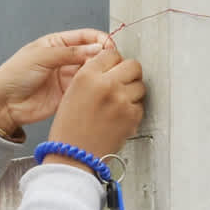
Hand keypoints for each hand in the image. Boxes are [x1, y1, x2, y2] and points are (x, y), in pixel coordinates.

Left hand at [0, 30, 111, 138]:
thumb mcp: (41, 56)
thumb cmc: (13, 76)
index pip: (84, 37)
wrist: (4, 105)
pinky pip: (87, 89)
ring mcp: (67, 77)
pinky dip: (95, 87)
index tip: (109, 46)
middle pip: (92, 53)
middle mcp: (64, 59)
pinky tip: (98, 87)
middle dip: (102, 56)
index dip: (99, 39)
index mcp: (56, 44)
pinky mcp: (69, 94)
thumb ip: (69, 52)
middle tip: (108, 62)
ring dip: (100, 72)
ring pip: (92, 71)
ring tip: (103, 74)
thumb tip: (95, 48)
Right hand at [46, 47, 145, 167]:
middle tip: (122, 82)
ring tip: (119, 102)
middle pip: (133, 65)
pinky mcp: (132, 116)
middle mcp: (106, 84)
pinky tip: (119, 116)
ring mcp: (121, 100)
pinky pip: (140, 104)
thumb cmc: (69, 129)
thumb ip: (91, 75)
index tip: (113, 68)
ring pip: (140, 85)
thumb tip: (110, 67)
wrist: (74, 156)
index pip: (111, 53)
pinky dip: (133, 109)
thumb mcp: (71, 92)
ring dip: (132, 91)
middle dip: (128, 73)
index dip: (113, 62)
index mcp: (87, 76)